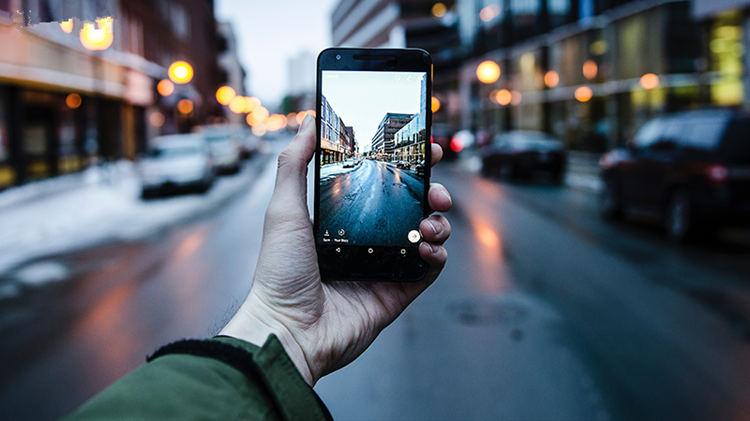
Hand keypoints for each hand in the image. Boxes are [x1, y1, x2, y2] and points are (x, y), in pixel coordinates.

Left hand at [220, 117, 451, 384]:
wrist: (288, 330)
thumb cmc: (280, 272)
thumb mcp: (283, 210)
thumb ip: (293, 165)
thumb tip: (308, 123)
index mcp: (344, 218)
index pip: (383, 183)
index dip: (407, 166)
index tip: (425, 151)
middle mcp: (367, 238)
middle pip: (412, 206)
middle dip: (431, 192)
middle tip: (436, 191)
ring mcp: (384, 265)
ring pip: (426, 234)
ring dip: (437, 222)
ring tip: (430, 223)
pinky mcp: (397, 292)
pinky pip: (428, 270)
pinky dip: (437, 255)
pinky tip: (429, 248)